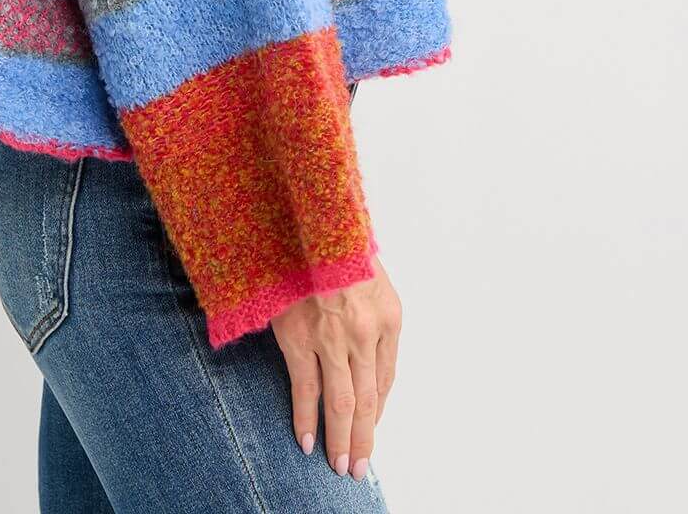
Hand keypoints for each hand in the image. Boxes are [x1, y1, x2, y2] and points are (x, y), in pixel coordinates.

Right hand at [270, 253, 400, 479]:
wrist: (307, 220)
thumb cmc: (338, 246)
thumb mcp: (372, 278)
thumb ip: (373, 319)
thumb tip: (366, 364)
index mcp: (389, 316)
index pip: (387, 379)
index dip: (378, 412)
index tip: (370, 432)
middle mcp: (365, 331)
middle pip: (368, 399)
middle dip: (363, 438)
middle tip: (358, 468)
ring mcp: (331, 337)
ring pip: (341, 402)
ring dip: (340, 439)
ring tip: (339, 466)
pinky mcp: (298, 337)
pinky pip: (305, 389)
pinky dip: (306, 419)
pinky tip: (307, 441)